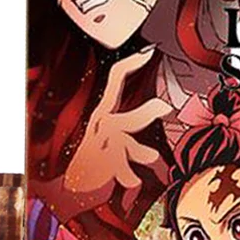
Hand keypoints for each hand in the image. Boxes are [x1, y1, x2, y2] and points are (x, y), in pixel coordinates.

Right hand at [62, 46, 172, 213]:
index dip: (131, 65)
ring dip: (141, 152)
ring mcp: (101, 145)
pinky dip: (129, 176)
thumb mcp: (118, 143)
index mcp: (104, 113)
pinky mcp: (102, 166)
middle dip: (146, 114)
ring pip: (125, 144)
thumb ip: (135, 141)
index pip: (115, 81)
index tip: (149, 53)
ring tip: (152, 157)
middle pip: (126, 117)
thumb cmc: (98, 161)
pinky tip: (132, 181)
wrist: (74, 186)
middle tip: (164, 107)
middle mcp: (102, 125)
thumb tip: (158, 140)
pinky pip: (121, 170)